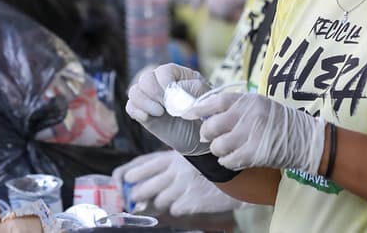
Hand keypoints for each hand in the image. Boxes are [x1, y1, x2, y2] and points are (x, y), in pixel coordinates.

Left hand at [112, 151, 242, 214]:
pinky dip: (179, 207)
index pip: (146, 164)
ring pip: (160, 200)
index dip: (134, 173)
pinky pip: (175, 209)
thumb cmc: (215, 167)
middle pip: (146, 186)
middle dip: (139, 194)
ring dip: (162, 202)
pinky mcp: (192, 201)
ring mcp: (184, 186)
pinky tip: (188, 202)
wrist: (239, 179)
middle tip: (136, 199)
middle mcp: (178, 170)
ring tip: (170, 198)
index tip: (126, 180)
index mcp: (177, 156)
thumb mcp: (194, 158)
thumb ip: (175, 165)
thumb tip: (155, 179)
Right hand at [125, 64, 211, 154]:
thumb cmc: (205, 115)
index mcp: (179, 76)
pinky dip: (136, 111)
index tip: (172, 95)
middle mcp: (161, 84)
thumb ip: (195, 89)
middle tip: (167, 107)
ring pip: (134, 91)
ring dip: (145, 102)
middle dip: (154, 93)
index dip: (165, 81)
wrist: (199, 138)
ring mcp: (151, 99)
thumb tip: (177, 87)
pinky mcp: (144, 113)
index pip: (164, 70)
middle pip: (146, 78)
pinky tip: (148, 118)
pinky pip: (130, 106)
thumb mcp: (207, 100)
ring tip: (160, 113)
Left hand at [189, 93, 324, 172]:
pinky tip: (234, 158)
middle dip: (207, 135)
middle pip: (211, 127)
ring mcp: (252, 134)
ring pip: (217, 146)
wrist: (304, 138)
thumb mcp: (258, 105)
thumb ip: (235, 107)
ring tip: (227, 149)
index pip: (215, 102)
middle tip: (211, 138)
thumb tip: (205, 114)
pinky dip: (228, 162)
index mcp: (248, 100)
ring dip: (218, 150)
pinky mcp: (255, 153)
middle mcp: (248, 115)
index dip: (198, 109)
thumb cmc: (278, 121)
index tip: (188, 114)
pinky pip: (228, 161)